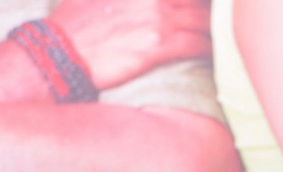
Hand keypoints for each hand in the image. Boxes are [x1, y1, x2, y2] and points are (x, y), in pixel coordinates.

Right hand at [50, 0, 211, 89]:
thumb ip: (134, 1)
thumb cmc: (79, 25)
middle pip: (200, 2)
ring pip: (204, 21)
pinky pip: (198, 44)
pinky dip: (209, 50)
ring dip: (214, 32)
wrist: (60, 54)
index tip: (209, 8)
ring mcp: (158, 18)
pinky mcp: (159, 44)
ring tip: (219, 41)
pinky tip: (212, 55)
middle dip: (212, 13)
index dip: (205, 2)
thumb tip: (151, 6)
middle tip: (223, 24)